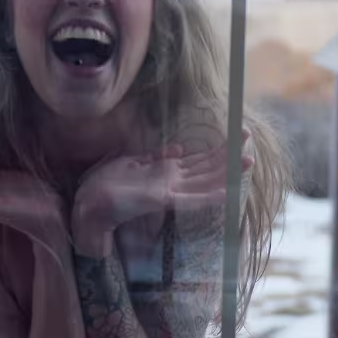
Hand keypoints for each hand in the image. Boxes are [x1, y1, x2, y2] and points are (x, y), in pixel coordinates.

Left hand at [72, 135, 253, 256]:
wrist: (89, 202)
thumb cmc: (106, 184)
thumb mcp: (133, 162)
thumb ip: (157, 156)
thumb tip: (180, 148)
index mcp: (166, 172)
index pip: (199, 160)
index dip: (218, 149)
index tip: (235, 135)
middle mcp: (173, 182)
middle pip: (207, 167)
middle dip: (228, 154)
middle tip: (249, 137)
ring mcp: (170, 192)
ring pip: (205, 181)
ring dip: (227, 172)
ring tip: (248, 161)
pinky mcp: (163, 200)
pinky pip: (191, 199)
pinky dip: (209, 197)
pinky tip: (226, 192)